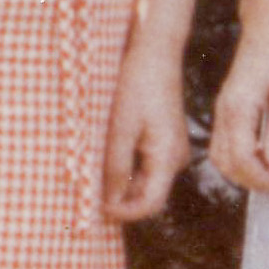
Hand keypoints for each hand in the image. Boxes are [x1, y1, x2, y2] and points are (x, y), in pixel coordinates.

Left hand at [104, 47, 192, 222]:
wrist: (155, 55)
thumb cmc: (137, 86)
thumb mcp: (120, 128)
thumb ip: (115, 167)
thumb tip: (109, 202)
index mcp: (168, 157)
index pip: (150, 204)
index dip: (125, 213)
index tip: (98, 209)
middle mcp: (176, 159)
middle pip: (149, 195)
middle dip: (122, 199)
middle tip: (91, 193)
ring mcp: (173, 151)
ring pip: (147, 181)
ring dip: (123, 183)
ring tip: (98, 172)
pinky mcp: (167, 142)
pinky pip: (148, 166)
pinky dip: (129, 168)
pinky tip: (110, 157)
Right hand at [210, 16, 268, 196]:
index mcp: (239, 108)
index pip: (243, 158)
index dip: (263, 178)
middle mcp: (224, 112)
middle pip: (228, 163)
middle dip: (253, 181)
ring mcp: (222, 111)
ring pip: (221, 157)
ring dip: (244, 173)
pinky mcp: (226, 110)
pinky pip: (222, 146)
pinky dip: (238, 161)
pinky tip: (261, 159)